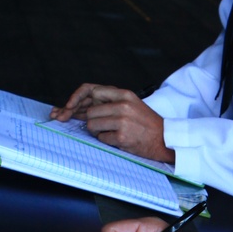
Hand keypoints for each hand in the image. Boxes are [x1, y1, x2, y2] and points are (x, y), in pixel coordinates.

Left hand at [50, 84, 173, 162]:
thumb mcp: (131, 105)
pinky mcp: (122, 137)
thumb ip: (109, 102)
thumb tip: (79, 107)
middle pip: (90, 112)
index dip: (76, 99)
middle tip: (103, 126)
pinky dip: (107, 141)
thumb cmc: (146, 123)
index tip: (67, 108)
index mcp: (124, 94)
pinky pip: (101, 138)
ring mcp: (122, 121)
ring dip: (98, 132)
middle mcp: (123, 105)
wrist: (165, 139)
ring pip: (92, 125)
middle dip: (92, 121)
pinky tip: (119, 139)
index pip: (91, 90)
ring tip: (114, 132)